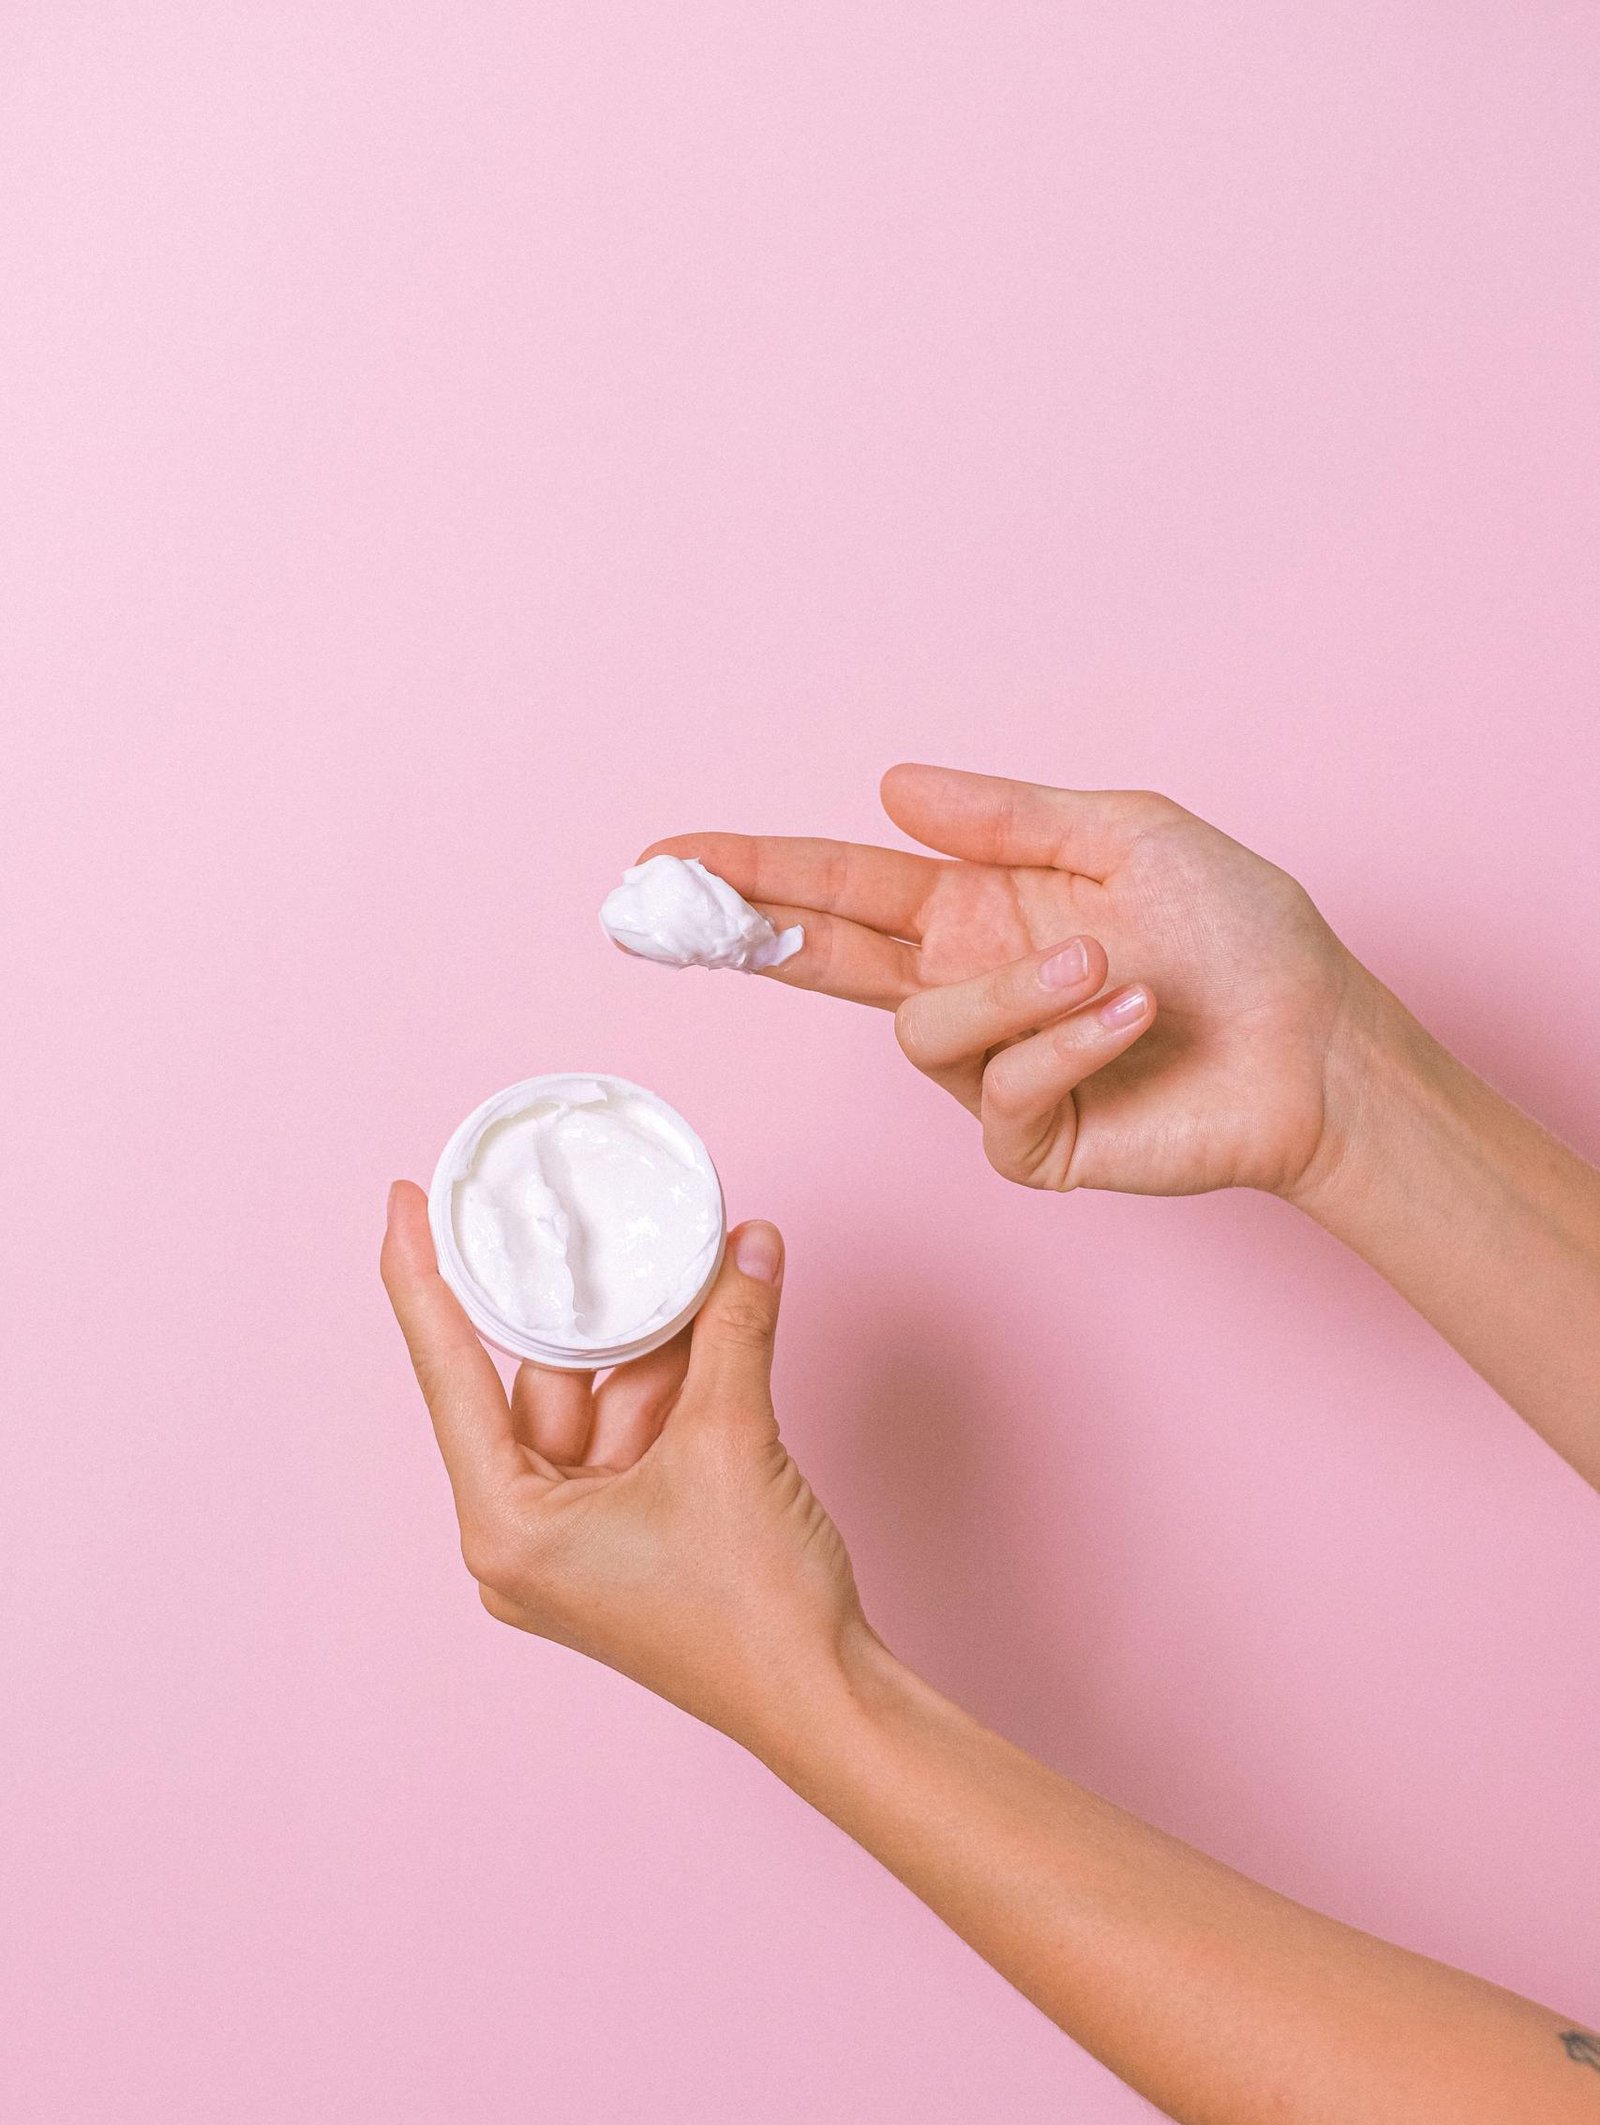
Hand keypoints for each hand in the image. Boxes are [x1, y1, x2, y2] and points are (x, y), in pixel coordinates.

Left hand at [380, 1184, 864, 1750]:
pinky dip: (673, 1387)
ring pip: (599, 1407)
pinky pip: (634, 1441)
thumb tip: (748, 1247)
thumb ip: (733, 1330)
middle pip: (540, 1384)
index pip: (448, 1373)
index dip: (421, 1278)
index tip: (404, 1203)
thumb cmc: (756, 1612)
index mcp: (506, 1526)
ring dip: (651, 1344)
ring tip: (694, 1265)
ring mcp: (576, 1547)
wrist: (826, 1701)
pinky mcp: (626, 1547)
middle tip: (588, 1217)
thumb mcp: (734, 1441)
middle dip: (588, 1306)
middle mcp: (522, 1540)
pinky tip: (712, 1323)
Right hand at [648, 764, 1366, 1198]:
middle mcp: (969, 988)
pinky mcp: (1031, 1141)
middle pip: (823, 963)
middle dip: (751, 931)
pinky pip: (1002, 1093)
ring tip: (1112, 969)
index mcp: (978, 910)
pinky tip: (1134, 1016)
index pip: (839, 890)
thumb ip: (1006, 818)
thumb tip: (890, 789)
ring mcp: (993, 1071)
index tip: (665, 857)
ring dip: (1017, 992)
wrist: (1317, 1044)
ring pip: (925, 1033)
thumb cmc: (1239, 936)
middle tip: (684, 909)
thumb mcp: (1127, 835)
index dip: (752, 873)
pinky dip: (1069, 1045)